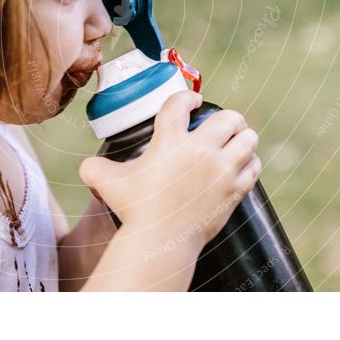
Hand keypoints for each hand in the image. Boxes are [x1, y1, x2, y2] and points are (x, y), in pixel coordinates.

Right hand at [79, 90, 260, 247]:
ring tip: (236, 140)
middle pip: (229, 118)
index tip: (192, 102)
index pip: (181, 103)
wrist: (161, 241)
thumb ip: (95, 168)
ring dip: (243, 137)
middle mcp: (200, 151)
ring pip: (248, 138)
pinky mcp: (234, 190)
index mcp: (170, 141)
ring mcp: (221, 170)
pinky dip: (250, 162)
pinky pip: (253, 166)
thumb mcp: (108, 183)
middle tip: (220, 124)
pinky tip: (243, 163)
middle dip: (226, 118)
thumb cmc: (135, 210)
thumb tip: (86, 166)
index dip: (188, 98)